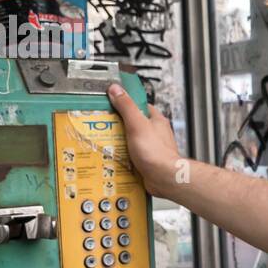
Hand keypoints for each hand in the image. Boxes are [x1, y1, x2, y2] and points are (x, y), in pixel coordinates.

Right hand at [107, 83, 182, 197]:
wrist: (164, 178)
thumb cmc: (156, 152)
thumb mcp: (137, 124)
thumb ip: (127, 106)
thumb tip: (116, 90)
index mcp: (156, 120)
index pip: (139, 105)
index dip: (125, 103)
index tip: (111, 103)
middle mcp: (155, 133)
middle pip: (133, 124)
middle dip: (118, 126)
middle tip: (103, 126)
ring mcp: (151, 147)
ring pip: (131, 141)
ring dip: (119, 143)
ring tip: (105, 142)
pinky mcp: (147, 161)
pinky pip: (131, 155)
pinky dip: (123, 156)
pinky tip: (113, 157)